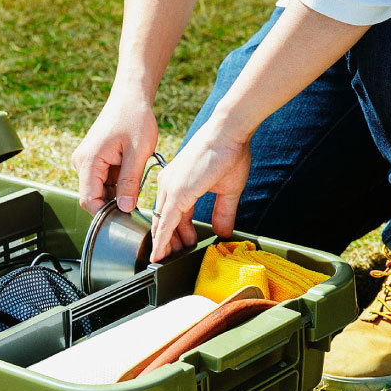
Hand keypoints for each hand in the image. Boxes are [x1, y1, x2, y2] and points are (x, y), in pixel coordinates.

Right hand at [72, 91, 157, 213]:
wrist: (130, 97)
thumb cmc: (135, 118)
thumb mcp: (138, 152)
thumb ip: (130, 182)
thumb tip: (125, 209)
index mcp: (88, 161)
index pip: (89, 201)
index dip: (106, 214)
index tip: (126, 218)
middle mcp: (81, 162)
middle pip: (94, 197)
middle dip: (114, 203)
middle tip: (138, 201)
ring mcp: (86, 161)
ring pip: (100, 189)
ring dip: (118, 191)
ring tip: (136, 178)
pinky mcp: (93, 159)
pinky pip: (103, 180)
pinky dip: (117, 182)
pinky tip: (131, 172)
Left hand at [150, 114, 251, 261]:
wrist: (229, 132)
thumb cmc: (229, 152)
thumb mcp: (227, 189)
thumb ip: (223, 212)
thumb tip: (224, 232)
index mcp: (177, 181)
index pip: (171, 212)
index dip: (174, 231)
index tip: (178, 245)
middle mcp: (168, 183)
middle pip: (163, 219)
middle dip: (168, 240)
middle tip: (174, 256)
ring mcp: (170, 187)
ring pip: (161, 223)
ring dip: (165, 243)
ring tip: (169, 258)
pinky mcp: (177, 192)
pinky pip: (166, 222)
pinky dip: (162, 239)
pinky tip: (160, 253)